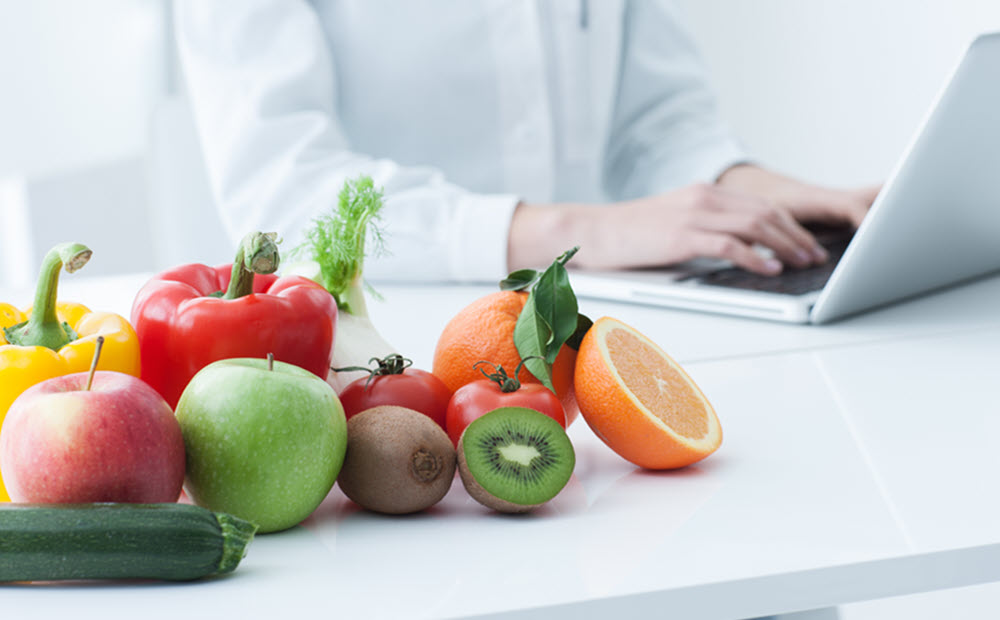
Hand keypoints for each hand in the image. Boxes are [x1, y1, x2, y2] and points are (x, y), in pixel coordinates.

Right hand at [508, 167, 878, 275]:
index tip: (808, 244)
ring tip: (803, 262)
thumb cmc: (630, 235)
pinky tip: (770, 268)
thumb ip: (707, 229)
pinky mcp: (681, 235)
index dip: (791, 225)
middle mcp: (704, 198)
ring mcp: (693, 214)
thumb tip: (742, 250)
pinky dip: (756, 256)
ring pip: (755, 225)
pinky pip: (730, 244)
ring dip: (785, 246)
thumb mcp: (675, 224)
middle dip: (797, 236)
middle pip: (766, 213)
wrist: (592, 230)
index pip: (760, 205)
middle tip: (815, 256)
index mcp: (705, 193)